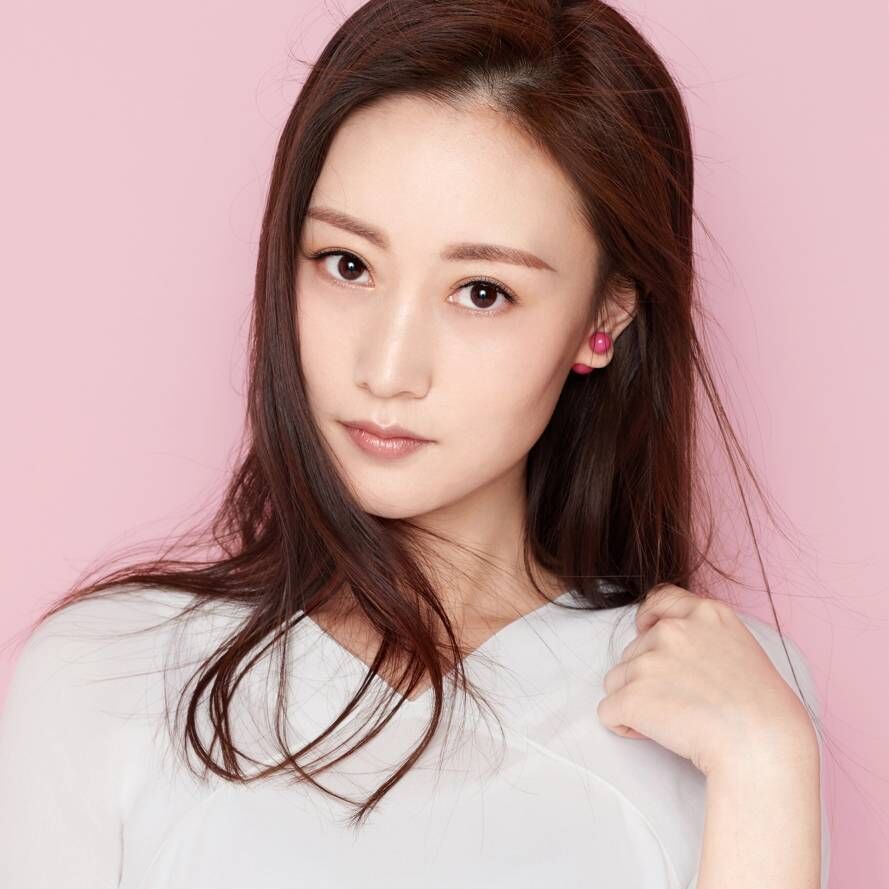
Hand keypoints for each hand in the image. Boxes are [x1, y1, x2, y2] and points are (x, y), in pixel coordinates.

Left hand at [597, 584, 817, 775]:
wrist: (762, 746)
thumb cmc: (765, 711)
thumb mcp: (742, 649)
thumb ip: (705, 639)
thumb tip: (677, 654)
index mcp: (706, 614)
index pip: (660, 598)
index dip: (648, 619)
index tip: (647, 633)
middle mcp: (673, 630)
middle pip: (634, 649)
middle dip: (646, 676)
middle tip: (681, 703)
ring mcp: (650, 661)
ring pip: (618, 679)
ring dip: (634, 700)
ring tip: (672, 721)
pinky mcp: (633, 695)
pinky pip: (608, 711)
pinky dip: (623, 724)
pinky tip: (651, 735)